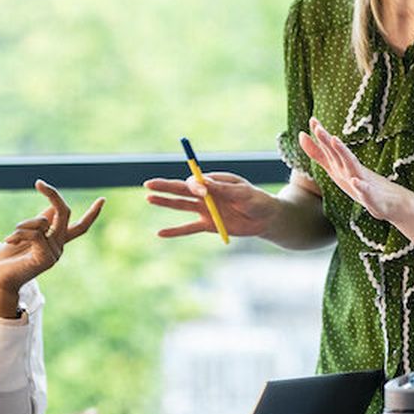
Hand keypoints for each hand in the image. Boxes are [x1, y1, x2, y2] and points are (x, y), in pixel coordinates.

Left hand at [0, 180, 102, 312]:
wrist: (1, 277)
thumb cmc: (12, 255)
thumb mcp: (27, 232)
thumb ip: (42, 221)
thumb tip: (54, 205)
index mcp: (58, 240)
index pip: (80, 226)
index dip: (92, 213)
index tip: (103, 200)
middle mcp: (59, 246)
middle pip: (65, 213)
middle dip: (53, 195)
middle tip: (39, 183)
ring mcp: (54, 253)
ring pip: (42, 222)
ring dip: (22, 225)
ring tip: (11, 238)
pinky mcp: (45, 258)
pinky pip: (35, 234)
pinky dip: (19, 234)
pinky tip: (9, 241)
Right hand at [143, 170, 278, 238]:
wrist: (265, 218)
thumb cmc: (256, 200)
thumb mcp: (243, 192)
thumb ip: (224, 188)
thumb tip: (204, 183)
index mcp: (215, 181)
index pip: (196, 180)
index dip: (195, 185)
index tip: (203, 191)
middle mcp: (206, 194)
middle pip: (182, 189)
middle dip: (165, 186)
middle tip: (148, 183)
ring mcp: (205, 210)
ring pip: (181, 205)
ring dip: (165, 202)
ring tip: (148, 198)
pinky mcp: (208, 225)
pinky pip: (188, 228)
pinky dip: (175, 231)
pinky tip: (160, 233)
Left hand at [298, 117, 407, 222]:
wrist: (389, 201)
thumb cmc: (359, 182)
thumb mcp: (335, 168)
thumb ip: (318, 153)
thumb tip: (301, 134)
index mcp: (342, 164)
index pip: (329, 149)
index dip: (320, 136)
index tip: (312, 120)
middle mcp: (351, 169)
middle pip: (338, 153)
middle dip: (327, 141)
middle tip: (317, 128)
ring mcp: (363, 181)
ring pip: (352, 166)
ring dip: (343, 153)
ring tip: (335, 141)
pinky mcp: (371, 197)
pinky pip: (365, 191)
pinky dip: (361, 186)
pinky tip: (355, 181)